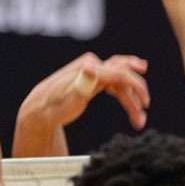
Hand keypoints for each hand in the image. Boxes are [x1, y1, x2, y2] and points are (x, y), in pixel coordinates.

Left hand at [18, 53, 149, 135]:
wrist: (40, 108)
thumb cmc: (52, 106)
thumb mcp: (68, 97)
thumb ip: (82, 82)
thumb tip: (91, 64)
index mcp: (89, 67)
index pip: (119, 73)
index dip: (135, 86)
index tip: (145, 102)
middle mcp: (93, 66)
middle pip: (123, 74)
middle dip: (136, 92)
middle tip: (144, 109)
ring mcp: (95, 72)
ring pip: (122, 83)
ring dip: (132, 100)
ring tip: (139, 120)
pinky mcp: (95, 80)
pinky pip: (116, 86)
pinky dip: (125, 98)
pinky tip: (133, 110)